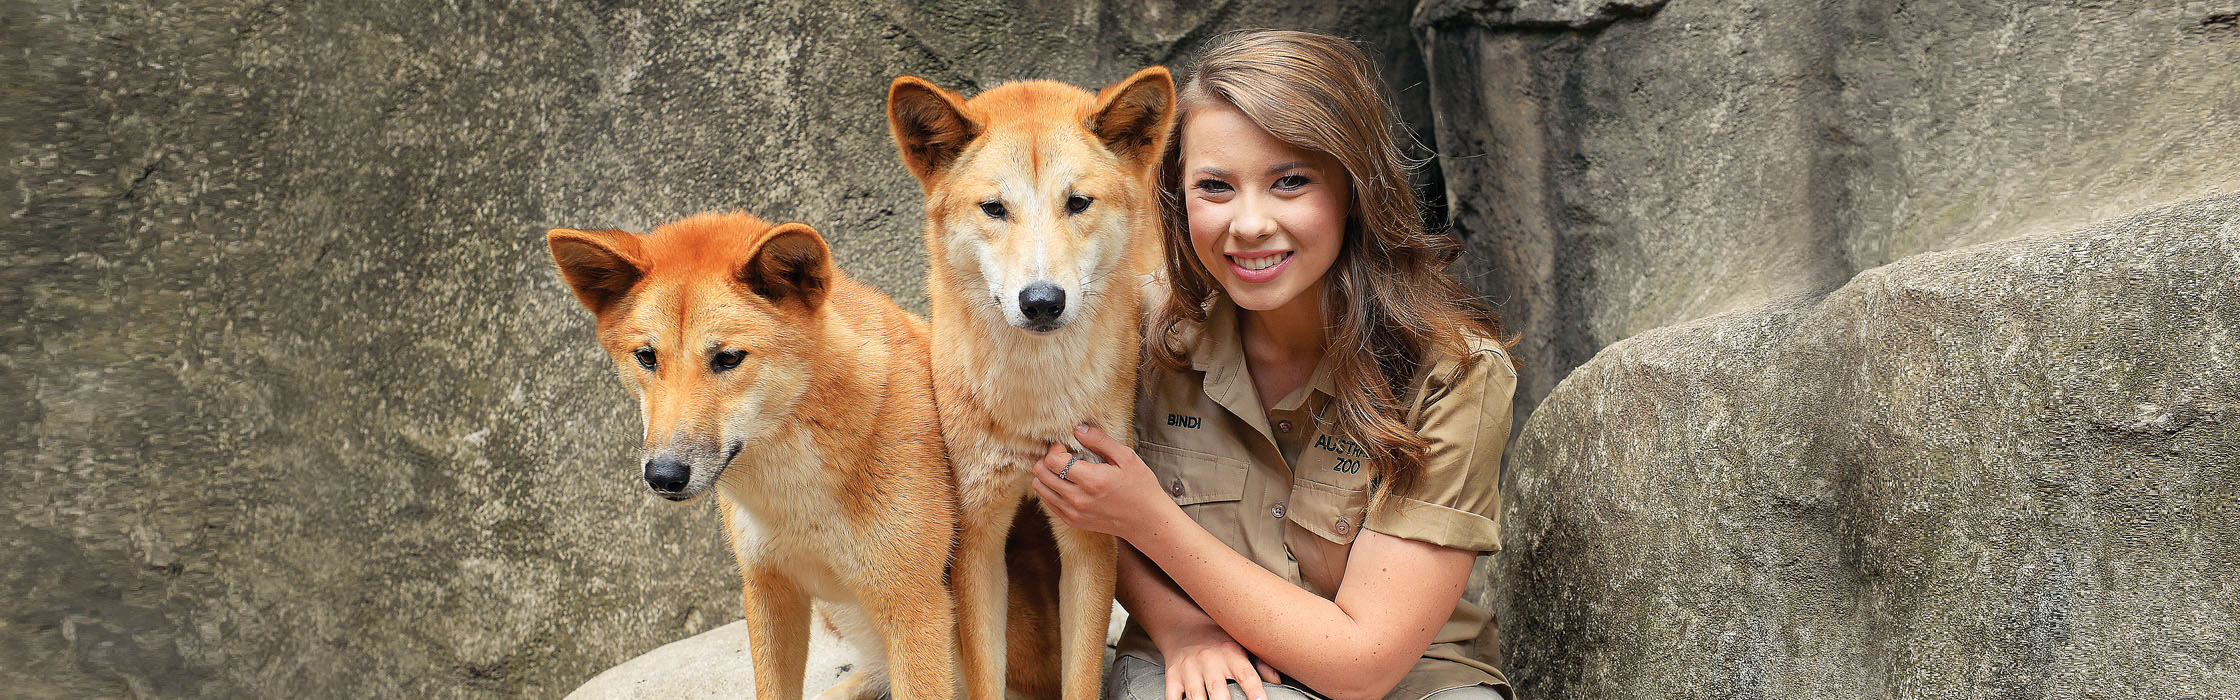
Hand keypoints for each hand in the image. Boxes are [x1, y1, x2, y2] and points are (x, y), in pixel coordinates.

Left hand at [1032, 425, 1176, 539]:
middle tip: (1062, 454)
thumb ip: (1101, 441)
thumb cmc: (1140, 486)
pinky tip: (1066, 482)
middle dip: (1046, 458)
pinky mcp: (1073, 521)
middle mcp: (1078, 499)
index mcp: (1091, 481)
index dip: (1054, 448)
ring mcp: (1073, 513)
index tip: (1065, 445)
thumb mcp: (1126, 458)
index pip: (1053, 460)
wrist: (1146, 520)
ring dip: (1046, 474)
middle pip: (1041, 473)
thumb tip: (1078, 429)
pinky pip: (1048, 502)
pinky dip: (1050, 489)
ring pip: (1040, 488)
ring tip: (1062, 468)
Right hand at [1161, 631, 1282, 699]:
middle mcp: (1209, 661)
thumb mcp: (1241, 645)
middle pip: (1218, 690)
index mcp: (1230, 654)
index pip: (1245, 675)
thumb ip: (1261, 663)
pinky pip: (1172, 697)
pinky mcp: (1172, 677)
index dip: (1254, 691)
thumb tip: (1278, 681)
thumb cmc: (1219, 642)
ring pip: (1195, 697)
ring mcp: (1189, 670)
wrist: (1184, 628)